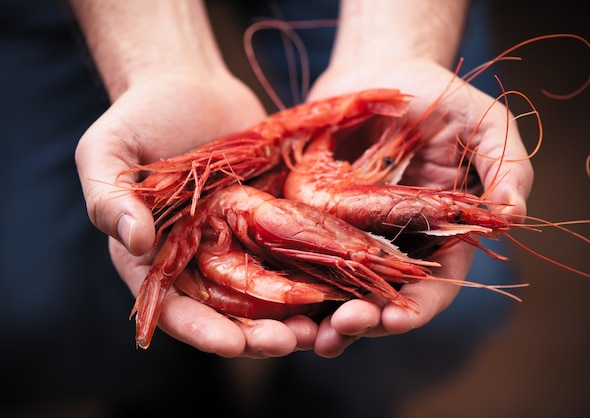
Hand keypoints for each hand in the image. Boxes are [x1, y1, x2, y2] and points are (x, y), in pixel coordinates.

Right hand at [76, 72, 324, 356]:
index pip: (175, 308)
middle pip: (228, 312)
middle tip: (290, 341)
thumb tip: (135, 240)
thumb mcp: (108, 148)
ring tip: (324, 328)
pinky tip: (340, 288)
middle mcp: (198, 259)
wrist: (195, 87)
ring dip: (293, 316)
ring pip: (267, 294)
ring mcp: (237, 241)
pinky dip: (313, 276)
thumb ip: (108, 195)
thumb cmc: (143, 115)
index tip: (234, 345)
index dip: (203, 331)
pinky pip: (292, 256)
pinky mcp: (270, 222)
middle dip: (258, 333)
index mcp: (154, 256)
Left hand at [305, 57, 533, 356]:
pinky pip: (305, 257)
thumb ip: (507, 166)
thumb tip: (515, 215)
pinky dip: (295, 283)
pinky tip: (280, 300)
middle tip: (343, 329)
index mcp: (441, 233)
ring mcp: (353, 234)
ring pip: (342, 290)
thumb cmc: (436, 96)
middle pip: (384, 299)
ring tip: (311, 334)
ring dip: (327, 317)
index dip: (420, 306)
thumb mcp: (483, 122)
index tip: (397, 318)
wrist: (378, 70)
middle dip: (366, 321)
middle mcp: (396, 244)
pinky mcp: (317, 218)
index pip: (437, 285)